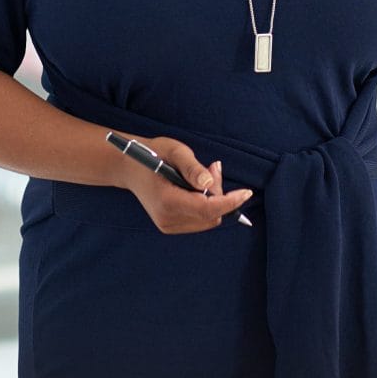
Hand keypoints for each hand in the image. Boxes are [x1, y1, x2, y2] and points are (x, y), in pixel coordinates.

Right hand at [115, 137, 251, 233]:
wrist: (129, 167)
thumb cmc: (152, 154)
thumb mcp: (174, 151)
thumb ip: (193, 168)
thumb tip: (209, 183)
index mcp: (167, 201)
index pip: (206, 209)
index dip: (229, 202)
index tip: (247, 193)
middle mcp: (167, 218)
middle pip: (210, 214)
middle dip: (219, 194)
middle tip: (211, 168)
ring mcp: (167, 225)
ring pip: (208, 219)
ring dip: (212, 200)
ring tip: (200, 176)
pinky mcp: (170, 226)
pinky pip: (200, 220)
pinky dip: (205, 205)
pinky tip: (194, 188)